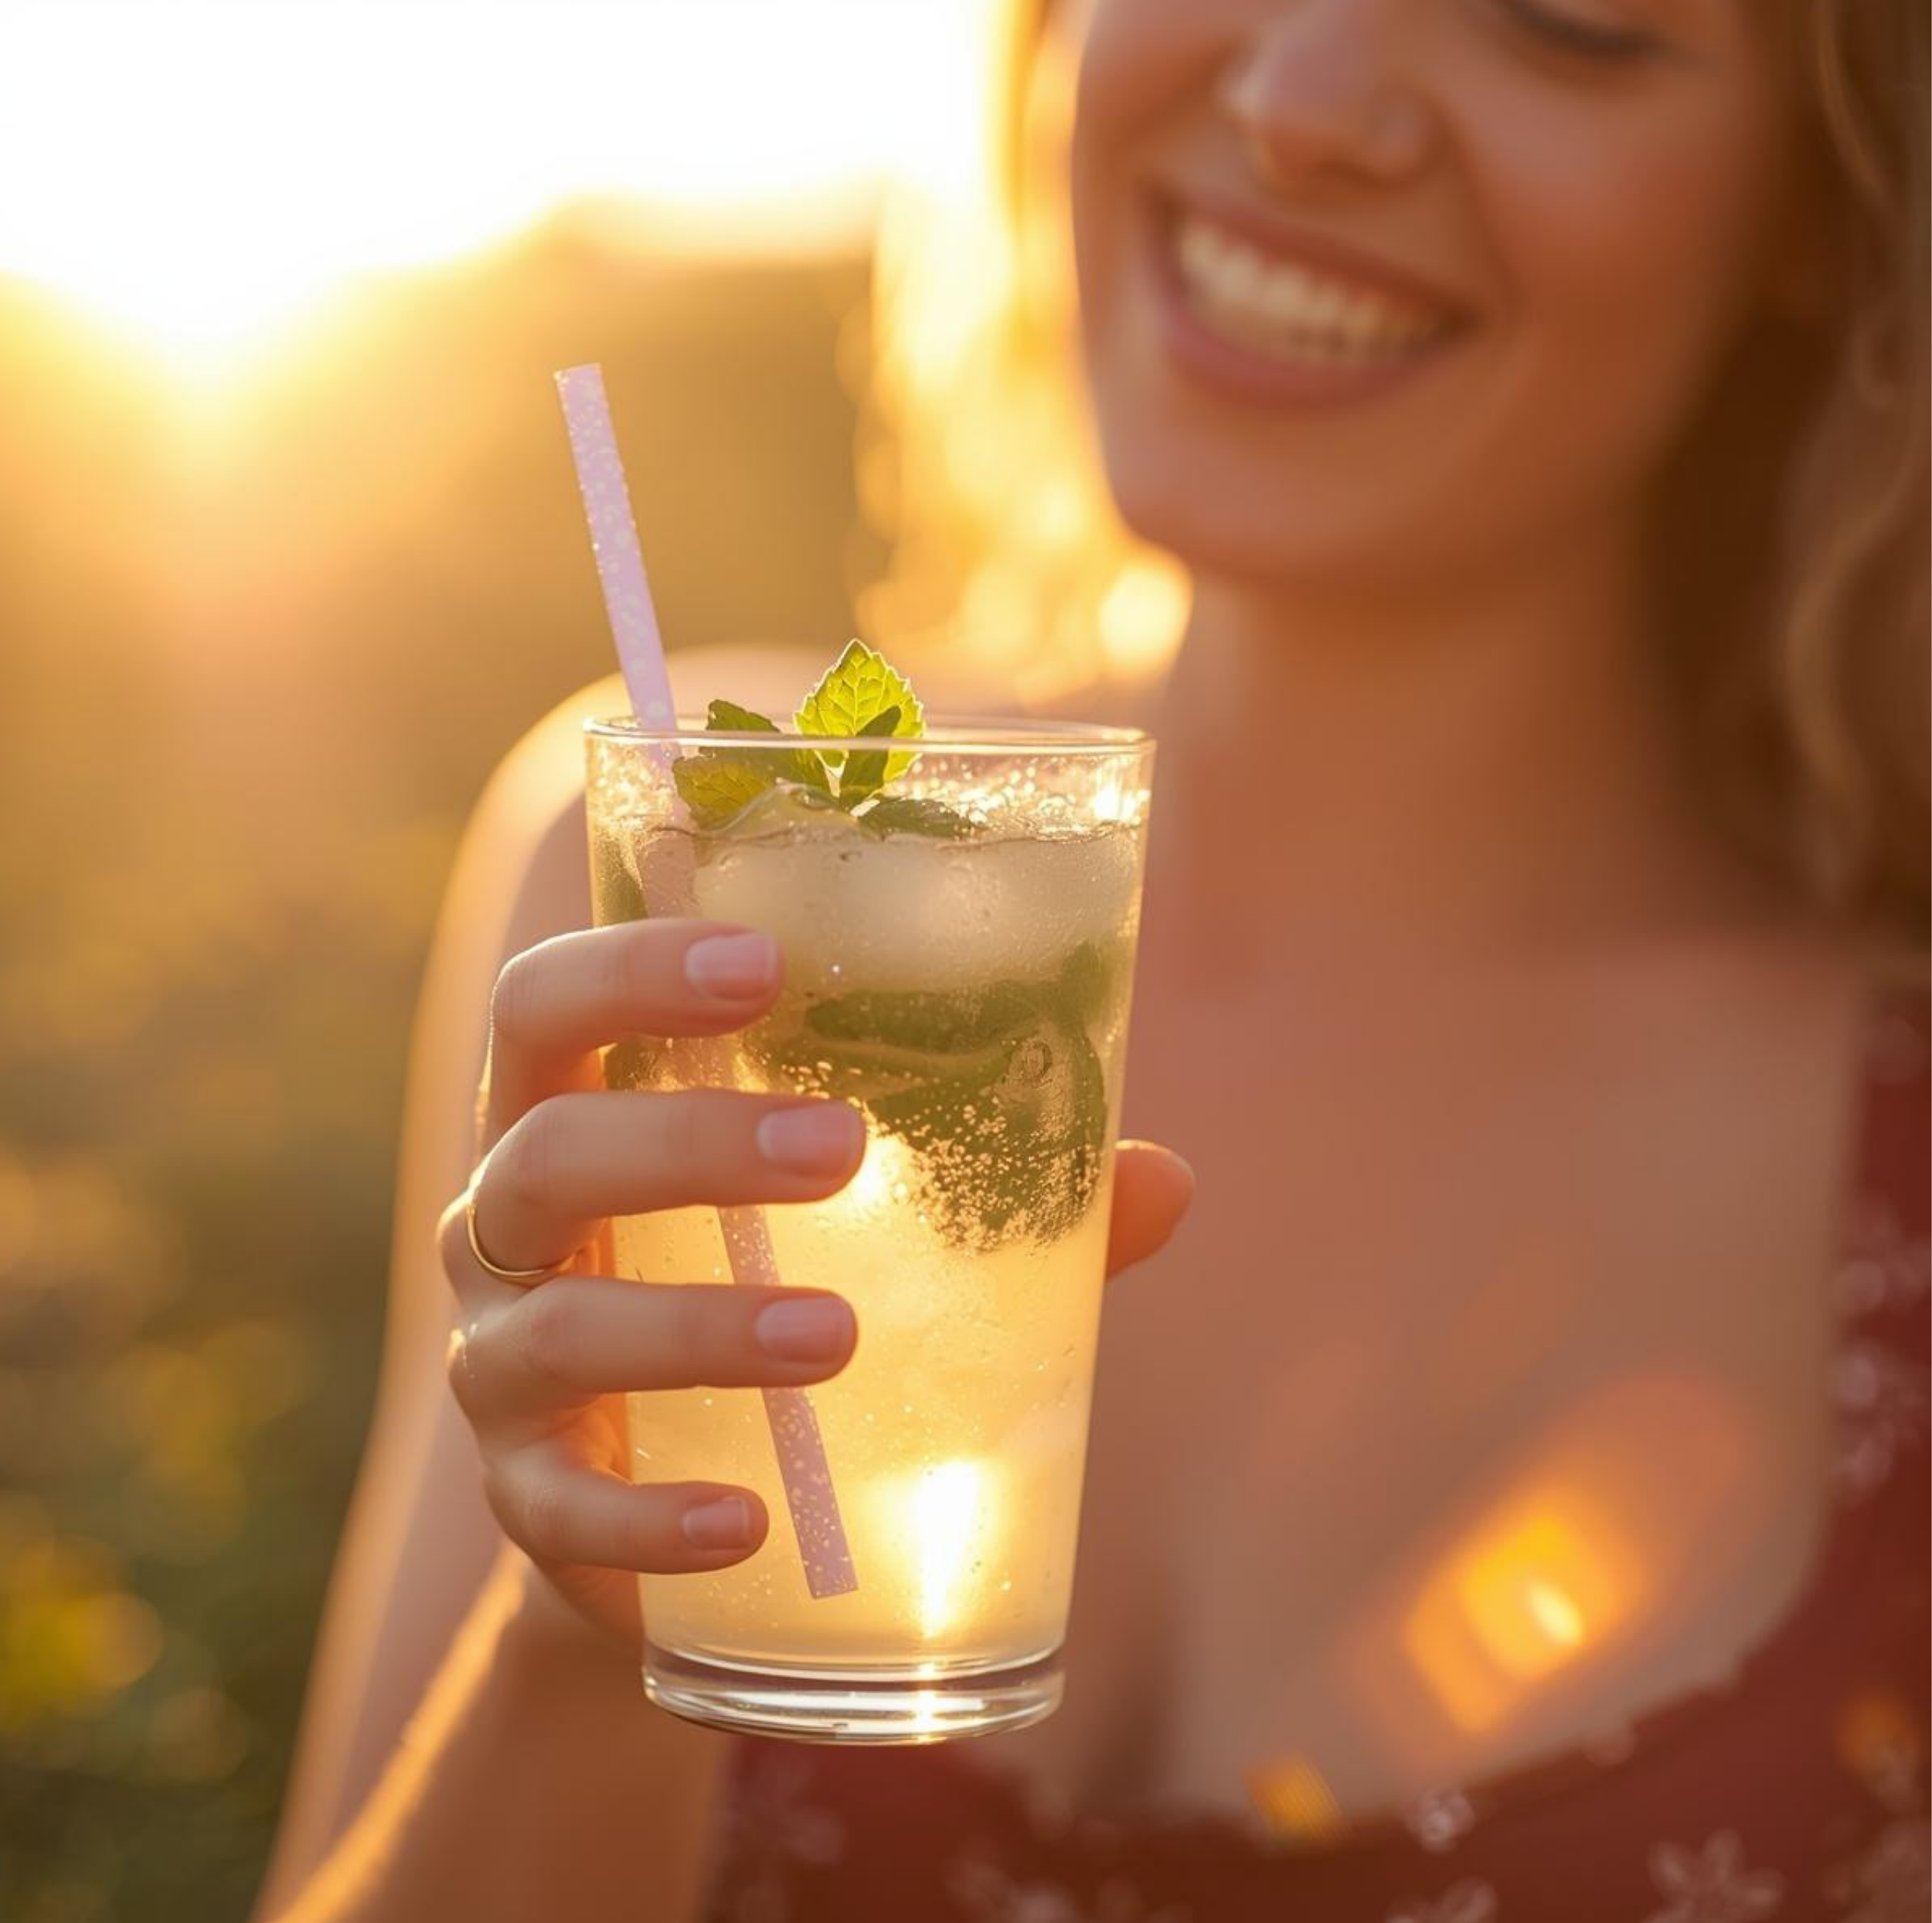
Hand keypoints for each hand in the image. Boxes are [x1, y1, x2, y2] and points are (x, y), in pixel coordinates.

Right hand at [440, 919, 1192, 1650]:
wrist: (669, 1496)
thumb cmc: (766, 1292)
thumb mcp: (859, 1228)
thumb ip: (996, 1203)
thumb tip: (1166, 1178)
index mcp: (574, 1113)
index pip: (547, 1006)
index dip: (628, 969)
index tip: (760, 961)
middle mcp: (503, 1225)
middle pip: (547, 1155)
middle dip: (688, 1142)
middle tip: (842, 1148)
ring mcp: (498, 1364)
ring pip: (556, 1330)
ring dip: (698, 1328)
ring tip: (838, 1336)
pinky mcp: (526, 1497)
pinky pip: (558, 1509)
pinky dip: (649, 1517)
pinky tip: (750, 1520)